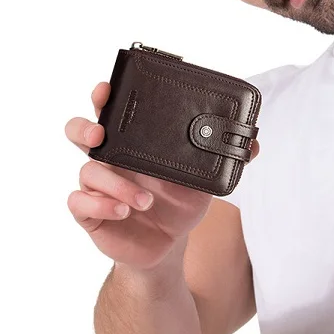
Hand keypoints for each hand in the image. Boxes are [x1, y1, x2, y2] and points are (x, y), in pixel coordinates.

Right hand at [65, 81, 259, 269]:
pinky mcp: (91, 212)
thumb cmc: (179, 204)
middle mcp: (112, 161)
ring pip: (88, 172)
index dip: (103, 98)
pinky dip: (102, 204)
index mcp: (134, 144)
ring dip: (116, 184)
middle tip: (101, 134)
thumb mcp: (204, 181)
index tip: (106, 90)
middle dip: (86, 128)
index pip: (111, 113)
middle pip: (81, 132)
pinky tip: (124, 210)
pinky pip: (79, 203)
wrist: (168, 244)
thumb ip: (224, 160)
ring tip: (145, 201)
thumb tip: (254, 144)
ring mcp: (98, 186)